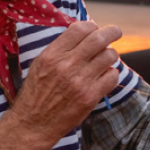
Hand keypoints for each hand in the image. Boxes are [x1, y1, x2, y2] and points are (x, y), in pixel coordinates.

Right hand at [8, 21, 121, 146]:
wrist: (34, 124)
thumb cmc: (36, 93)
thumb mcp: (40, 65)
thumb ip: (60, 49)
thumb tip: (83, 33)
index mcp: (52, 55)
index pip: (79, 29)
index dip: (91, 25)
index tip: (95, 28)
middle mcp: (66, 65)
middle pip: (98, 39)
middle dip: (112, 32)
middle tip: (116, 31)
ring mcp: (80, 81)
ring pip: (109, 56)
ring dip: (111, 54)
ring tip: (107, 58)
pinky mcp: (90, 97)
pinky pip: (112, 77)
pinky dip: (112, 74)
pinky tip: (104, 76)